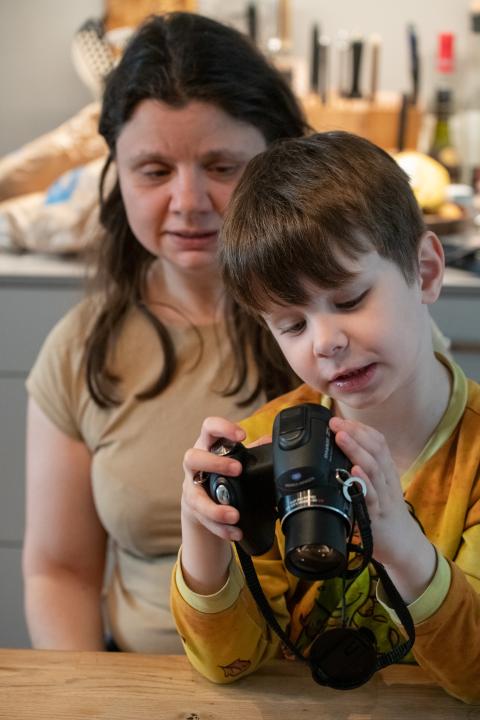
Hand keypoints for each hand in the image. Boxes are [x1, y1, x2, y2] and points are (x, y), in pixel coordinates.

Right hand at [182, 416, 246, 542]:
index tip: (242, 436)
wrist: (201, 498)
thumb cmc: (220, 471)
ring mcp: (191, 487)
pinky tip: (235, 531)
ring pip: (194, 495)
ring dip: (214, 507)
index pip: (209, 427)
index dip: (222, 428)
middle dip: (214, 464)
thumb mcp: (234, 457)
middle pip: (192, 457)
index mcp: (207, 445)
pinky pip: (203, 519)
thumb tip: (271, 441)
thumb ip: (251, 451)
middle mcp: (194, 464)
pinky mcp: (193, 508)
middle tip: (237, 470)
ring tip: (234, 515)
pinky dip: (220, 527)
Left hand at [329, 416, 435, 600]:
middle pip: (375, 450)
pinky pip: (371, 497)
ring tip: (341, 437)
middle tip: (335, 423)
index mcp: (385, 471)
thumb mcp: (377, 487)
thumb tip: (337, 451)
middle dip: (354, 433)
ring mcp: (383, 497)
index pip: (377, 441)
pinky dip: (363, 482)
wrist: (403, 546)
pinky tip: (354, 472)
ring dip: (356, 450)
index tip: (340, 419)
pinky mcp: (377, 516)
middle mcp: (386, 480)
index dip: (359, 428)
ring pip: (373, 468)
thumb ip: (363, 470)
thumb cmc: (385, 513)